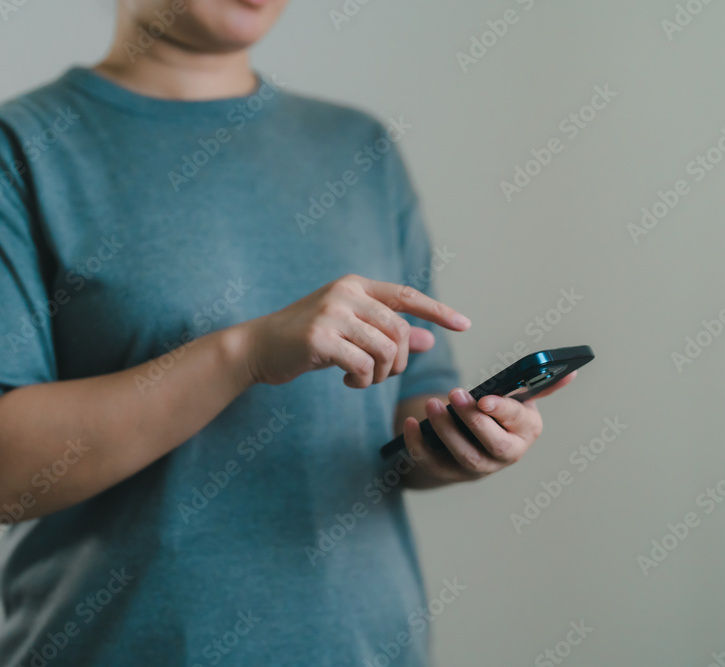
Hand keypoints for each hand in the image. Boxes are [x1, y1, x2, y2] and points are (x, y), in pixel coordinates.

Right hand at [239, 274, 469, 387]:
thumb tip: (429, 341)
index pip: (405, 294)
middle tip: (383, 375)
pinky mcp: (319, 338)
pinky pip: (363, 364)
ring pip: (384, 349)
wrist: (258, 347)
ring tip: (362, 379)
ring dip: (380, 374)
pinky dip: (363, 380)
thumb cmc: (306, 340)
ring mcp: (331, 313)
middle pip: (398, 330)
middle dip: (400, 360)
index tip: (465, 324)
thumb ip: (386, 333)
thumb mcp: (349, 331)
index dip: (437, 310)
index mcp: (355, 285)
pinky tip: (349, 381)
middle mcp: (345, 293)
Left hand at [402, 371, 577, 485]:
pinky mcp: (449, 473)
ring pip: (463, 455)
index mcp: (526, 431)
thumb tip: (570, 372)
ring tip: (431, 405)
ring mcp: (477, 468)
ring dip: (446, 431)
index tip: (485, 398)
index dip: (501, 411)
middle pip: (491, 445)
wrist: (475, 445)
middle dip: (472, 421)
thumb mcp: (520, 400)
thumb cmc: (500, 416)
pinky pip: (432, 463)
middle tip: (454, 394)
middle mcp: (506, 454)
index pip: (516, 423)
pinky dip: (418, 444)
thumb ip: (539, 386)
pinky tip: (407, 423)